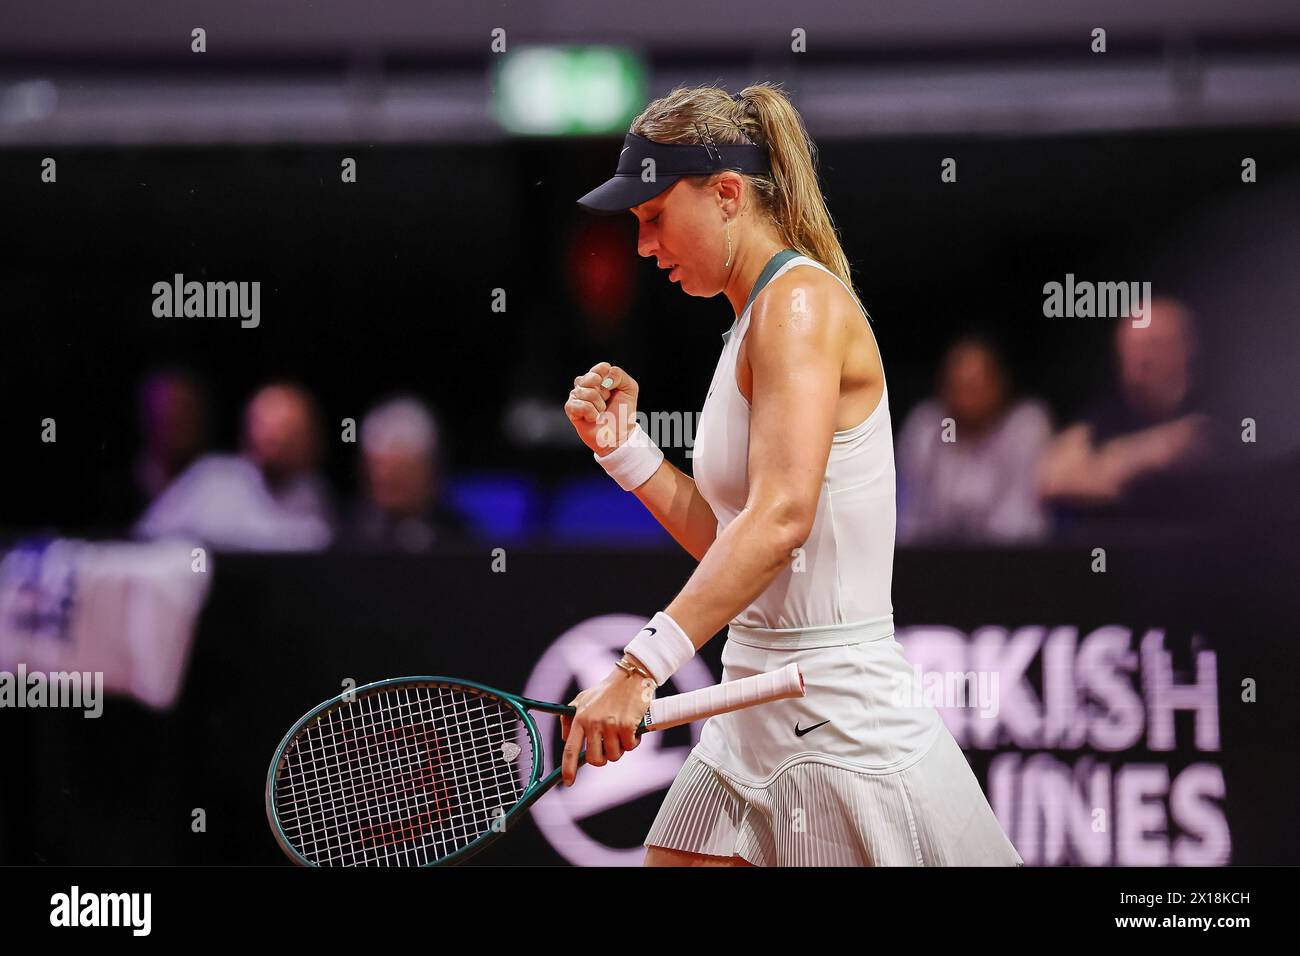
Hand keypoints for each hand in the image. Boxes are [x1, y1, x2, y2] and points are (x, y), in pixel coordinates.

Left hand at [559, 667, 655, 785]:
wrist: (631, 676)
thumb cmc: (607, 689)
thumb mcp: (583, 698)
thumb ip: (570, 717)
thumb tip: (565, 739)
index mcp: (580, 718)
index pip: (570, 749)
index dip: (568, 769)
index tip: (568, 782)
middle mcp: (593, 723)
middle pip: (595, 759)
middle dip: (603, 758)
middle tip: (609, 746)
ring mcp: (610, 725)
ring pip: (615, 755)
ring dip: (620, 747)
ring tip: (622, 731)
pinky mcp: (627, 726)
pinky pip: (630, 747)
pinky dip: (633, 741)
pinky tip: (632, 727)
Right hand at [564, 362, 639, 455]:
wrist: (619, 435)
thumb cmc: (623, 413)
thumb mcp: (629, 388)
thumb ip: (619, 375)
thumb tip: (602, 378)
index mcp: (599, 378)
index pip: (601, 367)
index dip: (609, 378)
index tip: (613, 390)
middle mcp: (585, 385)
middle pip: (592, 377)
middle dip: (604, 392)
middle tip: (606, 402)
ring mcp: (577, 396)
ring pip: (587, 392)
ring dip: (599, 405)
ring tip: (601, 412)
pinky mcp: (571, 409)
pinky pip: (581, 405)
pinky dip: (591, 413)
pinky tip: (594, 418)